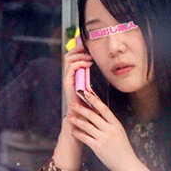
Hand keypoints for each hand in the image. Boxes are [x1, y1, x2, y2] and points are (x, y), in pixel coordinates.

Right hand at [51, 41, 93, 170]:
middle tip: (87, 44)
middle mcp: (70, 79)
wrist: (81, 126)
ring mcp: (68, 83)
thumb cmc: (89, 113)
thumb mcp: (93, 96)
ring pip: (68, 61)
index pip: (76, 59)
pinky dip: (78, 65)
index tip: (89, 43)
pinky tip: (87, 64)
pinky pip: (70, 71)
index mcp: (76, 79)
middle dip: (78, 48)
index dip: (80, 50)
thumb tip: (102, 76)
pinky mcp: (68, 87)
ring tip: (88, 56)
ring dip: (79, 55)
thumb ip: (93, 86)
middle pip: (70, 56)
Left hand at [67, 90, 139, 170]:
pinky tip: (72, 131)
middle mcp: (110, 130)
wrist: (127, 164)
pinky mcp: (98, 147)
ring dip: (76, 120)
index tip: (86, 92)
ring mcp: (104, 138)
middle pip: (93, 115)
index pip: (104, 108)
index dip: (94, 100)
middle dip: (81, 108)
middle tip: (72, 103)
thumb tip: (99, 114)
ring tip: (69, 116)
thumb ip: (110, 124)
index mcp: (116, 124)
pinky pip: (85, 138)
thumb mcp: (119, 133)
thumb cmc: (123, 149)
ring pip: (87, 126)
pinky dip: (78, 133)